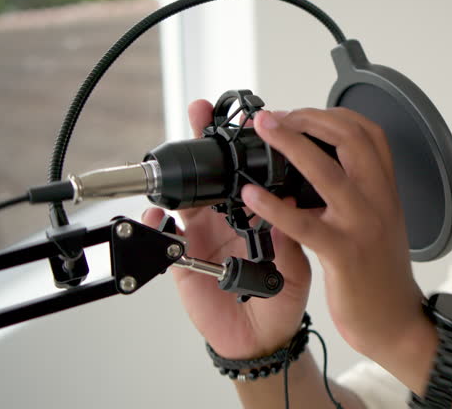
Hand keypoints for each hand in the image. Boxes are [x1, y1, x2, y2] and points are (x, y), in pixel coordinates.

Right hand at [141, 100, 311, 359]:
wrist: (262, 336)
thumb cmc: (280, 299)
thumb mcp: (295, 265)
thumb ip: (289, 234)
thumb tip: (284, 199)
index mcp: (258, 215)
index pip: (250, 174)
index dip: (247, 148)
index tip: (250, 120)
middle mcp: (228, 220)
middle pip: (212, 174)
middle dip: (204, 143)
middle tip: (201, 113)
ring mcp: (203, 237)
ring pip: (185, 198)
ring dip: (178, 177)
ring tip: (175, 158)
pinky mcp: (183, 261)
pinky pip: (162, 238)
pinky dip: (155, 224)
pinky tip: (157, 215)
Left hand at [241, 108, 429, 362]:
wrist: (396, 321)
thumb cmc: (381, 275)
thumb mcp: (378, 221)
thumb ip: (355, 192)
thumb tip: (314, 166)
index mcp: (385, 190)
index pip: (369, 133)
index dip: (333, 113)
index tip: (301, 113)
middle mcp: (379, 201)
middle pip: (351, 138)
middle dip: (308, 117)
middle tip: (274, 117)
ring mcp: (363, 226)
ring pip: (328, 171)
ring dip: (290, 143)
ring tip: (263, 131)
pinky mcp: (344, 255)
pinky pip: (304, 224)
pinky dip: (274, 205)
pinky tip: (253, 196)